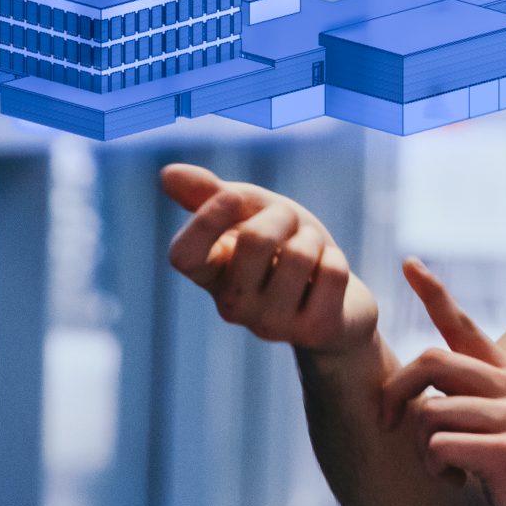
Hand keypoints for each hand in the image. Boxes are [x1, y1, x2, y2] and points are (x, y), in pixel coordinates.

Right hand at [159, 162, 377, 357]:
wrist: (338, 303)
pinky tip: (327, 278)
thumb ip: (212, 194)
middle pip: (256, 239)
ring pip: (300, 254)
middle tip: (292, 228)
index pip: (183, 255)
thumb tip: (167, 174)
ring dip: (314, 239)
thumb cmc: (286, 248)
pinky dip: (336, 260)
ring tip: (311, 254)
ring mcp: (270, 324)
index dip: (206, 220)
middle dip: (283, 215)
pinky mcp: (312, 331)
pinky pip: (332, 272)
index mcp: (209, 274)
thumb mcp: (252, 213)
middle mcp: (232, 305)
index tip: (232, 196)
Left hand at [379, 255, 505, 505]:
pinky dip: (436, 469)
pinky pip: (439, 446)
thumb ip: (470, 404)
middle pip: (431, 360)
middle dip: (395, 392)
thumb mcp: (500, 431)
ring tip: (446, 470)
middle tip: (387, 423)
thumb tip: (420, 396)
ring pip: (429, 412)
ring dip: (422, 450)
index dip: (435, 292)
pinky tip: (459, 482)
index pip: (466, 325)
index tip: (409, 264)